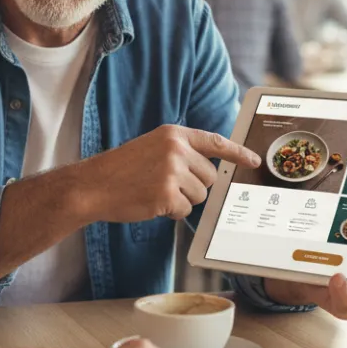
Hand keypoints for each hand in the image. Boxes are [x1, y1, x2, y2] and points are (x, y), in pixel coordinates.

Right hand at [70, 125, 259, 223]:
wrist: (92, 185)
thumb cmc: (121, 170)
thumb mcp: (152, 148)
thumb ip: (181, 153)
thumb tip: (211, 172)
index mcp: (173, 134)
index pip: (215, 142)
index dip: (238, 152)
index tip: (254, 160)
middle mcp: (176, 149)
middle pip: (210, 177)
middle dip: (194, 187)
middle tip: (166, 185)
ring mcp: (172, 171)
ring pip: (200, 196)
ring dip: (182, 200)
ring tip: (155, 192)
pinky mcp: (167, 194)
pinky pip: (185, 211)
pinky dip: (171, 213)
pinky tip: (151, 203)